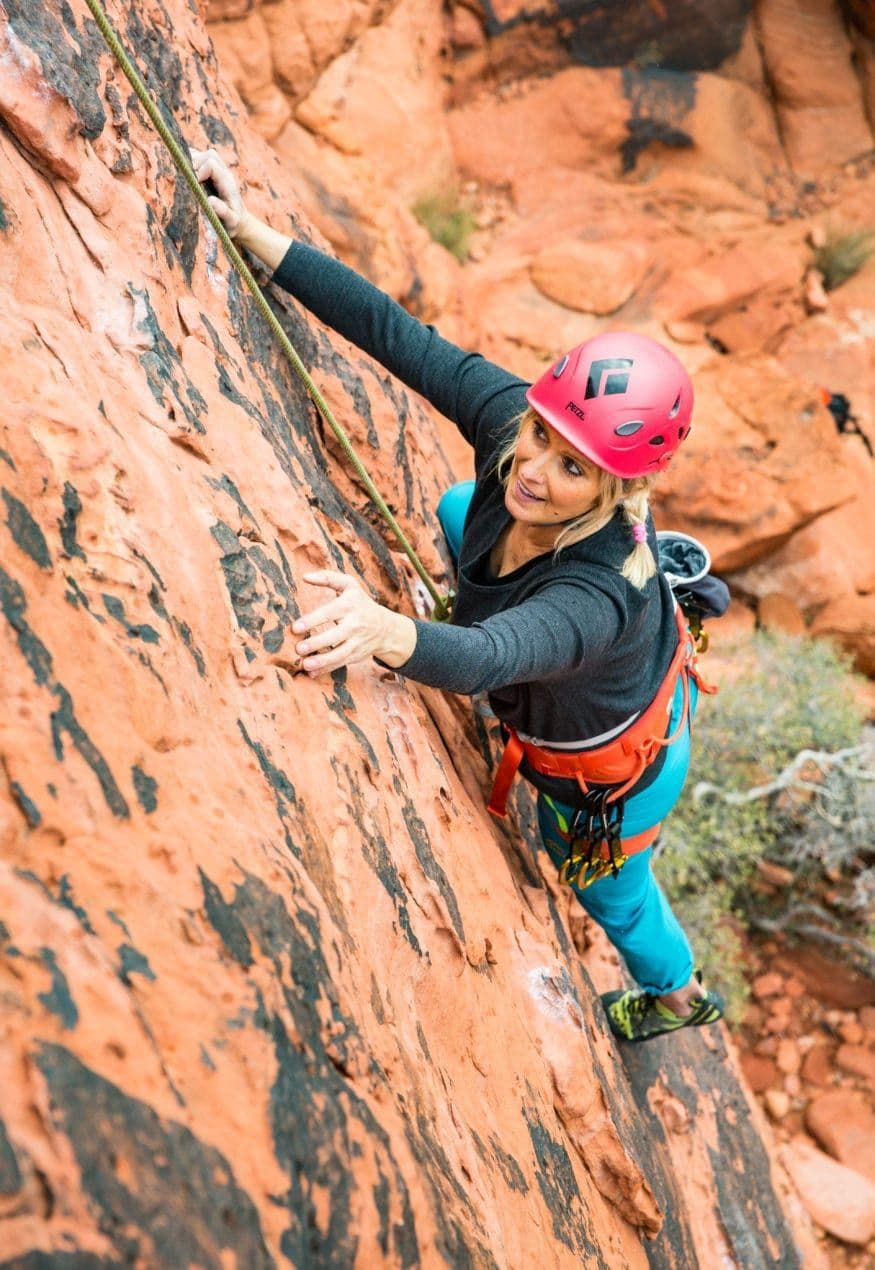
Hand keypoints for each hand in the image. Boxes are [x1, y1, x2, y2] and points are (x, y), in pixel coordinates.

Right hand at [190, 147, 247, 237]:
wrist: (238, 220)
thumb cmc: (233, 223)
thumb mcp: (231, 221)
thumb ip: (223, 212)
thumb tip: (210, 201)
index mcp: (227, 182)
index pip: (211, 164)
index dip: (199, 170)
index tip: (193, 183)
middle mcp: (224, 173)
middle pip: (209, 155)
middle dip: (195, 164)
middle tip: (188, 180)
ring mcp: (219, 171)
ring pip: (204, 154)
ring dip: (193, 162)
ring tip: (187, 177)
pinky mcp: (212, 172)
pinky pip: (201, 158)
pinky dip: (192, 162)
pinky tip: (188, 174)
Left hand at [292, 571, 414, 675]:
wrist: (385, 627)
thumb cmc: (359, 602)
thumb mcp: (349, 585)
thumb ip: (328, 578)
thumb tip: (305, 577)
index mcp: (350, 605)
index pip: (330, 613)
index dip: (312, 620)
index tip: (295, 627)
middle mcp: (355, 624)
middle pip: (335, 635)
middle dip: (316, 643)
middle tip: (298, 648)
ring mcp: (357, 642)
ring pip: (340, 653)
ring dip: (322, 661)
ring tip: (305, 664)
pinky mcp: (356, 655)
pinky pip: (341, 663)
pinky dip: (326, 669)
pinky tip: (312, 672)